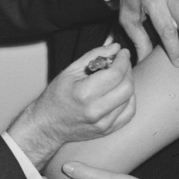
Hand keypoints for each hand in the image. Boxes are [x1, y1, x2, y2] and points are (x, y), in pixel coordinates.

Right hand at [7, 44, 135, 169]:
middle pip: (127, 87)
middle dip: (127, 70)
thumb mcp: (70, 71)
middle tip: (121, 63)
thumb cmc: (56, 96)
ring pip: (130, 99)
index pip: (115, 74)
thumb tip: (116, 47)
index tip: (123, 53)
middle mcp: (95, 111)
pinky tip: (119, 93)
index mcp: (84, 94)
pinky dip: (129, 99)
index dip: (123, 60)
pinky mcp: (108, 130)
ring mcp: (103, 124)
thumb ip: (94, 56)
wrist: (48, 125)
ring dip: (127, 83)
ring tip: (116, 78)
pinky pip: (129, 112)